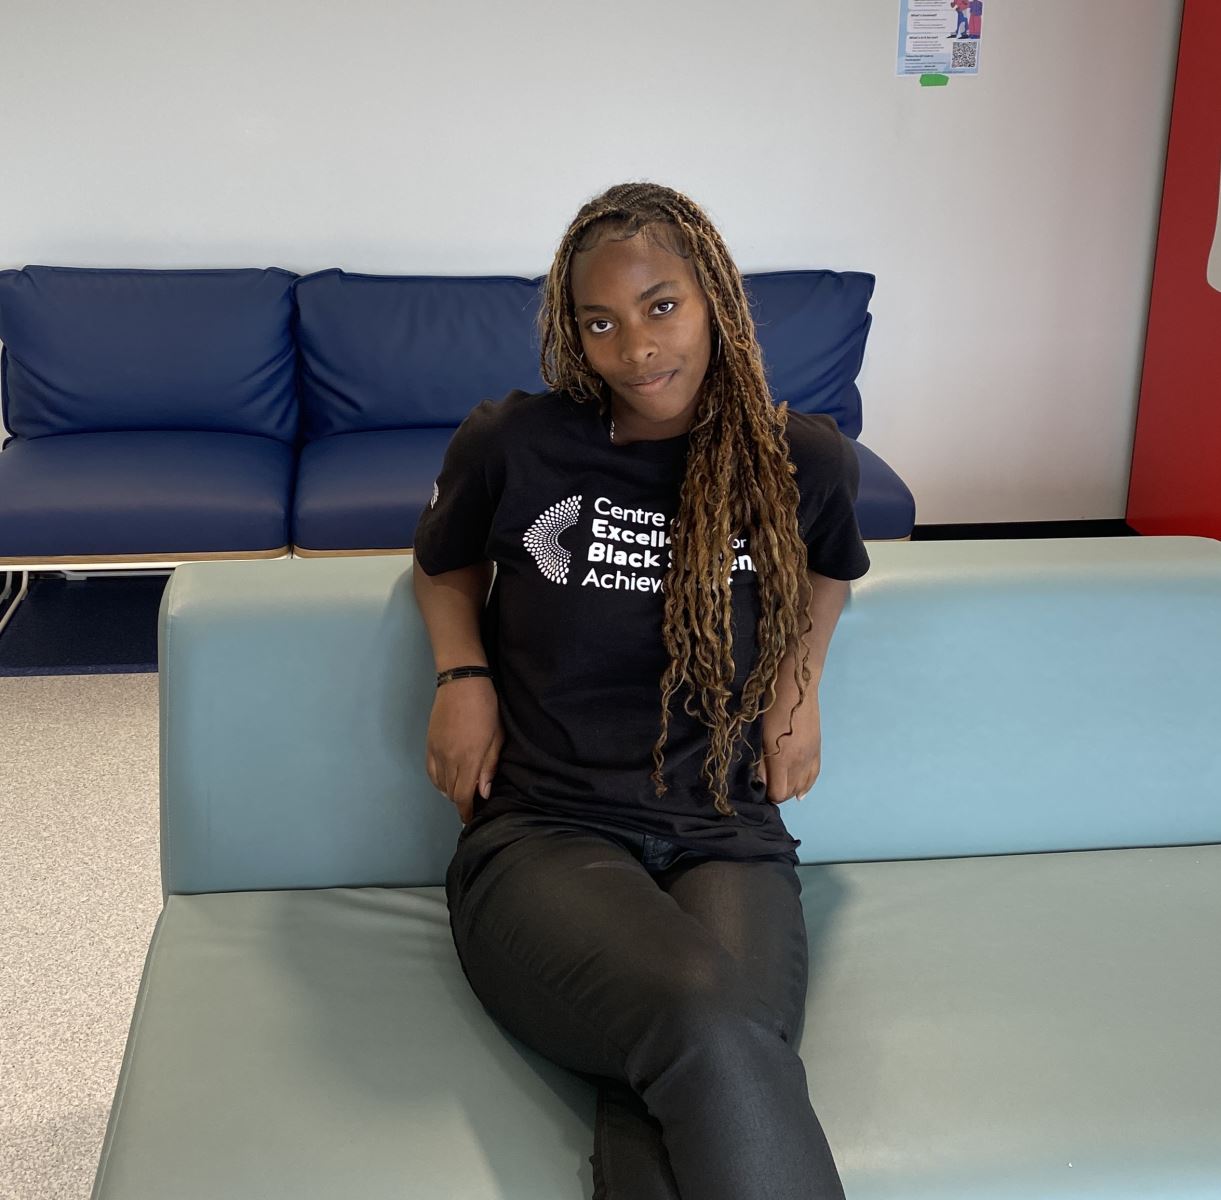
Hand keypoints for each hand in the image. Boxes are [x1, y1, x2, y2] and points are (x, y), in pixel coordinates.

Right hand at [425, 677, 502, 824]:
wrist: (461, 682)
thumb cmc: (486, 707)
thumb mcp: (497, 736)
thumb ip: (489, 766)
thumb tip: (483, 792)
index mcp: (468, 759)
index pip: (463, 796)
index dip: (467, 811)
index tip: (471, 819)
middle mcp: (449, 759)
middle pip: (451, 792)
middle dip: (461, 803)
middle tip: (471, 805)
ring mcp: (436, 752)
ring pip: (440, 784)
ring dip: (451, 792)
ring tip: (462, 791)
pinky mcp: (429, 744)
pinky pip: (430, 772)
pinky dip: (438, 781)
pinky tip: (446, 781)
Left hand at [756, 691, 821, 804]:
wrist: (796, 689)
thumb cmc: (770, 709)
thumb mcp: (760, 736)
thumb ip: (760, 762)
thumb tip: (759, 782)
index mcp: (783, 760)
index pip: (779, 793)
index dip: (769, 795)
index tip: (760, 790)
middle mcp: (800, 762)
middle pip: (791, 791)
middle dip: (778, 793)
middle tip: (766, 787)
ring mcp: (811, 756)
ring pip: (803, 785)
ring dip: (791, 790)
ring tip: (780, 787)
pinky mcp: (817, 749)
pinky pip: (814, 776)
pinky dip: (807, 786)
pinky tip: (801, 793)